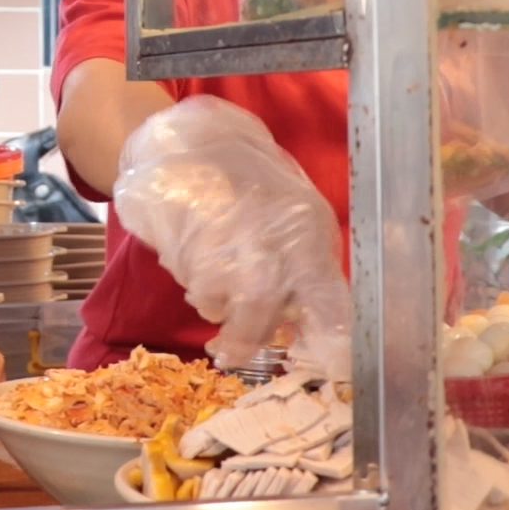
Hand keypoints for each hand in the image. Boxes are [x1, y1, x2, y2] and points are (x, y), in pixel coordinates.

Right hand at [114, 97, 350, 380]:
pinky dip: (186, 271)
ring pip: (213, 305)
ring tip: (212, 262)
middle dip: (243, 338)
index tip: (325, 369)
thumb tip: (318, 339)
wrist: (194, 139)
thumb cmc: (255, 187)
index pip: (332, 316)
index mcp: (308, 243)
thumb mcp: (298, 222)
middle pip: (257, 325)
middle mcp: (265, 250)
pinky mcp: (176, 243)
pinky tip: (192, 242)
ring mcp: (217, 247)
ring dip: (211, 298)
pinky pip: (183, 280)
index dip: (330, 353)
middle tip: (232, 347)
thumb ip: (306, 275)